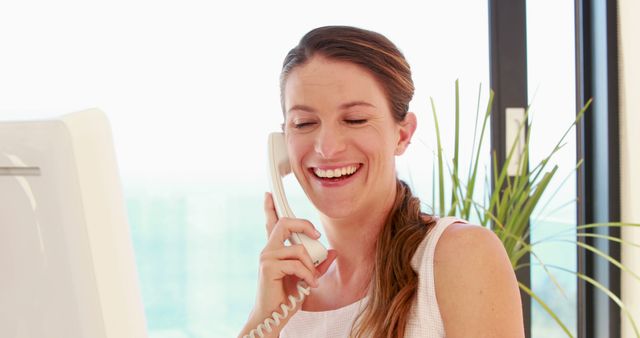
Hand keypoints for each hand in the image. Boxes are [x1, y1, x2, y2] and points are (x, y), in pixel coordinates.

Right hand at [239, 192, 336, 337]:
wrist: (274, 316)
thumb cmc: (287, 298)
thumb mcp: (308, 278)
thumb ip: (318, 264)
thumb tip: (333, 251)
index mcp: (275, 249)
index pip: (272, 223)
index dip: (270, 207)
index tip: (269, 194)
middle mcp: (269, 250)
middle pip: (285, 223)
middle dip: (304, 225)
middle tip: (317, 236)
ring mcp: (267, 258)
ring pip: (298, 248)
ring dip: (311, 265)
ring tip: (312, 280)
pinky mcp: (268, 268)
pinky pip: (296, 263)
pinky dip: (307, 275)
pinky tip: (309, 285)